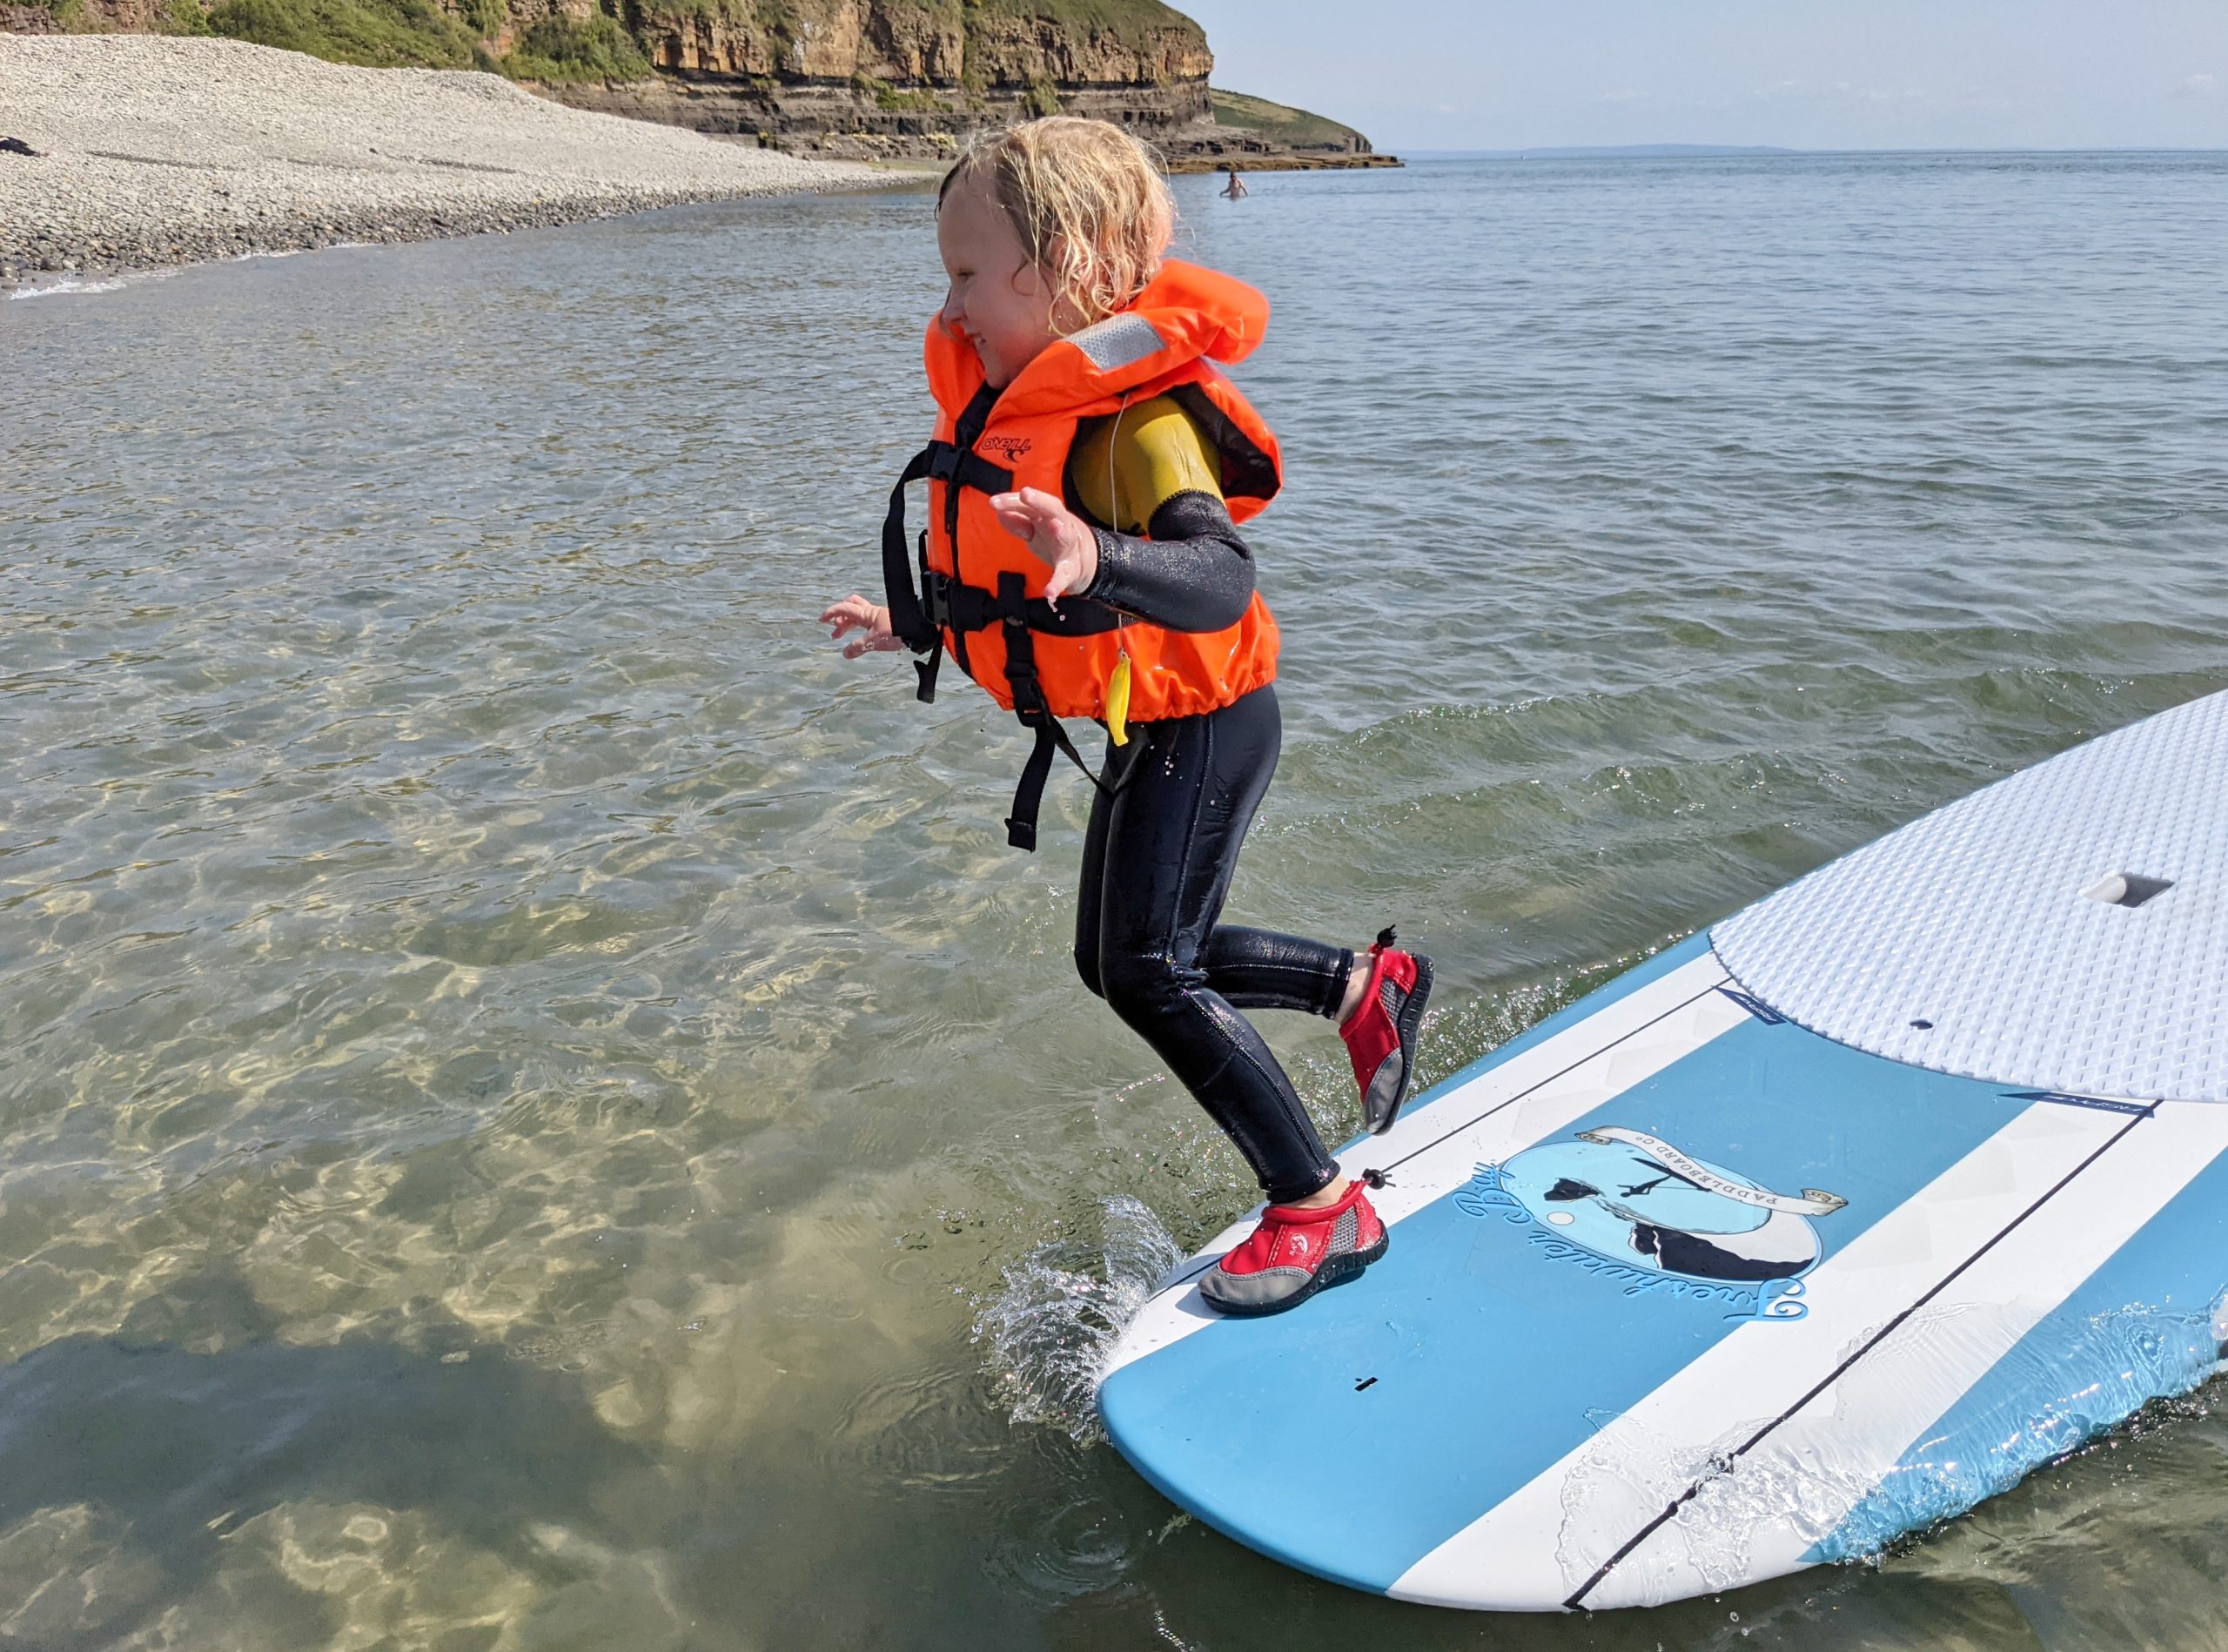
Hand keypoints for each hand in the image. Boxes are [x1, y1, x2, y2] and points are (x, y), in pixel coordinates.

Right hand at [820, 594, 902, 658]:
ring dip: (848, 624)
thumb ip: (859, 647)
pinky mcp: (885, 624)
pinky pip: (867, 624)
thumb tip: (845, 653)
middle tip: (834, 632)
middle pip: (850, 609)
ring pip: (858, 617)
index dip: (831, 613)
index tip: (821, 619)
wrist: (919, 631)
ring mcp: (879, 617)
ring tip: (842, 637)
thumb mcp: (874, 641)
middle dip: (840, 618)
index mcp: (866, 613)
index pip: (844, 608)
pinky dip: (859, 629)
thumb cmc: (898, 631)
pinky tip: (860, 639)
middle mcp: (871, 613)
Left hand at [989, 487, 1099, 605]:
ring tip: (1055, 526)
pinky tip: (1049, 594)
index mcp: (1048, 515)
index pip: (1030, 503)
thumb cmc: (1053, 539)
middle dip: (1040, 501)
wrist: (1084, 562)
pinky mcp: (1070, 571)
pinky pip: (1064, 576)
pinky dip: (1057, 584)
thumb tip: (1000, 513)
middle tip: (1025, 494)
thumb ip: (1018, 522)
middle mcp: (1061, 525)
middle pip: (1052, 509)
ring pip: (1066, 537)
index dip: (1012, 501)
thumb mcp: (1035, 528)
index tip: (993, 502)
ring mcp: (1068, 548)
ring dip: (1061, 531)